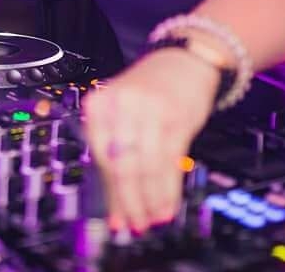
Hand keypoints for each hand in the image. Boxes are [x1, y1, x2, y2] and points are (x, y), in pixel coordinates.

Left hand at [83, 48, 218, 232]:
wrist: (184, 60)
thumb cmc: (149, 89)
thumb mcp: (121, 108)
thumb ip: (114, 144)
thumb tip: (111, 195)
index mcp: (99, 103)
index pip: (100, 156)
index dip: (109, 192)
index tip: (114, 217)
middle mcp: (121, 105)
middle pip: (122, 164)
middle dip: (128, 201)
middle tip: (134, 224)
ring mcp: (149, 110)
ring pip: (146, 167)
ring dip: (150, 200)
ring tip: (153, 219)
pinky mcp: (176, 118)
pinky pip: (169, 162)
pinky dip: (168, 188)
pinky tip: (167, 204)